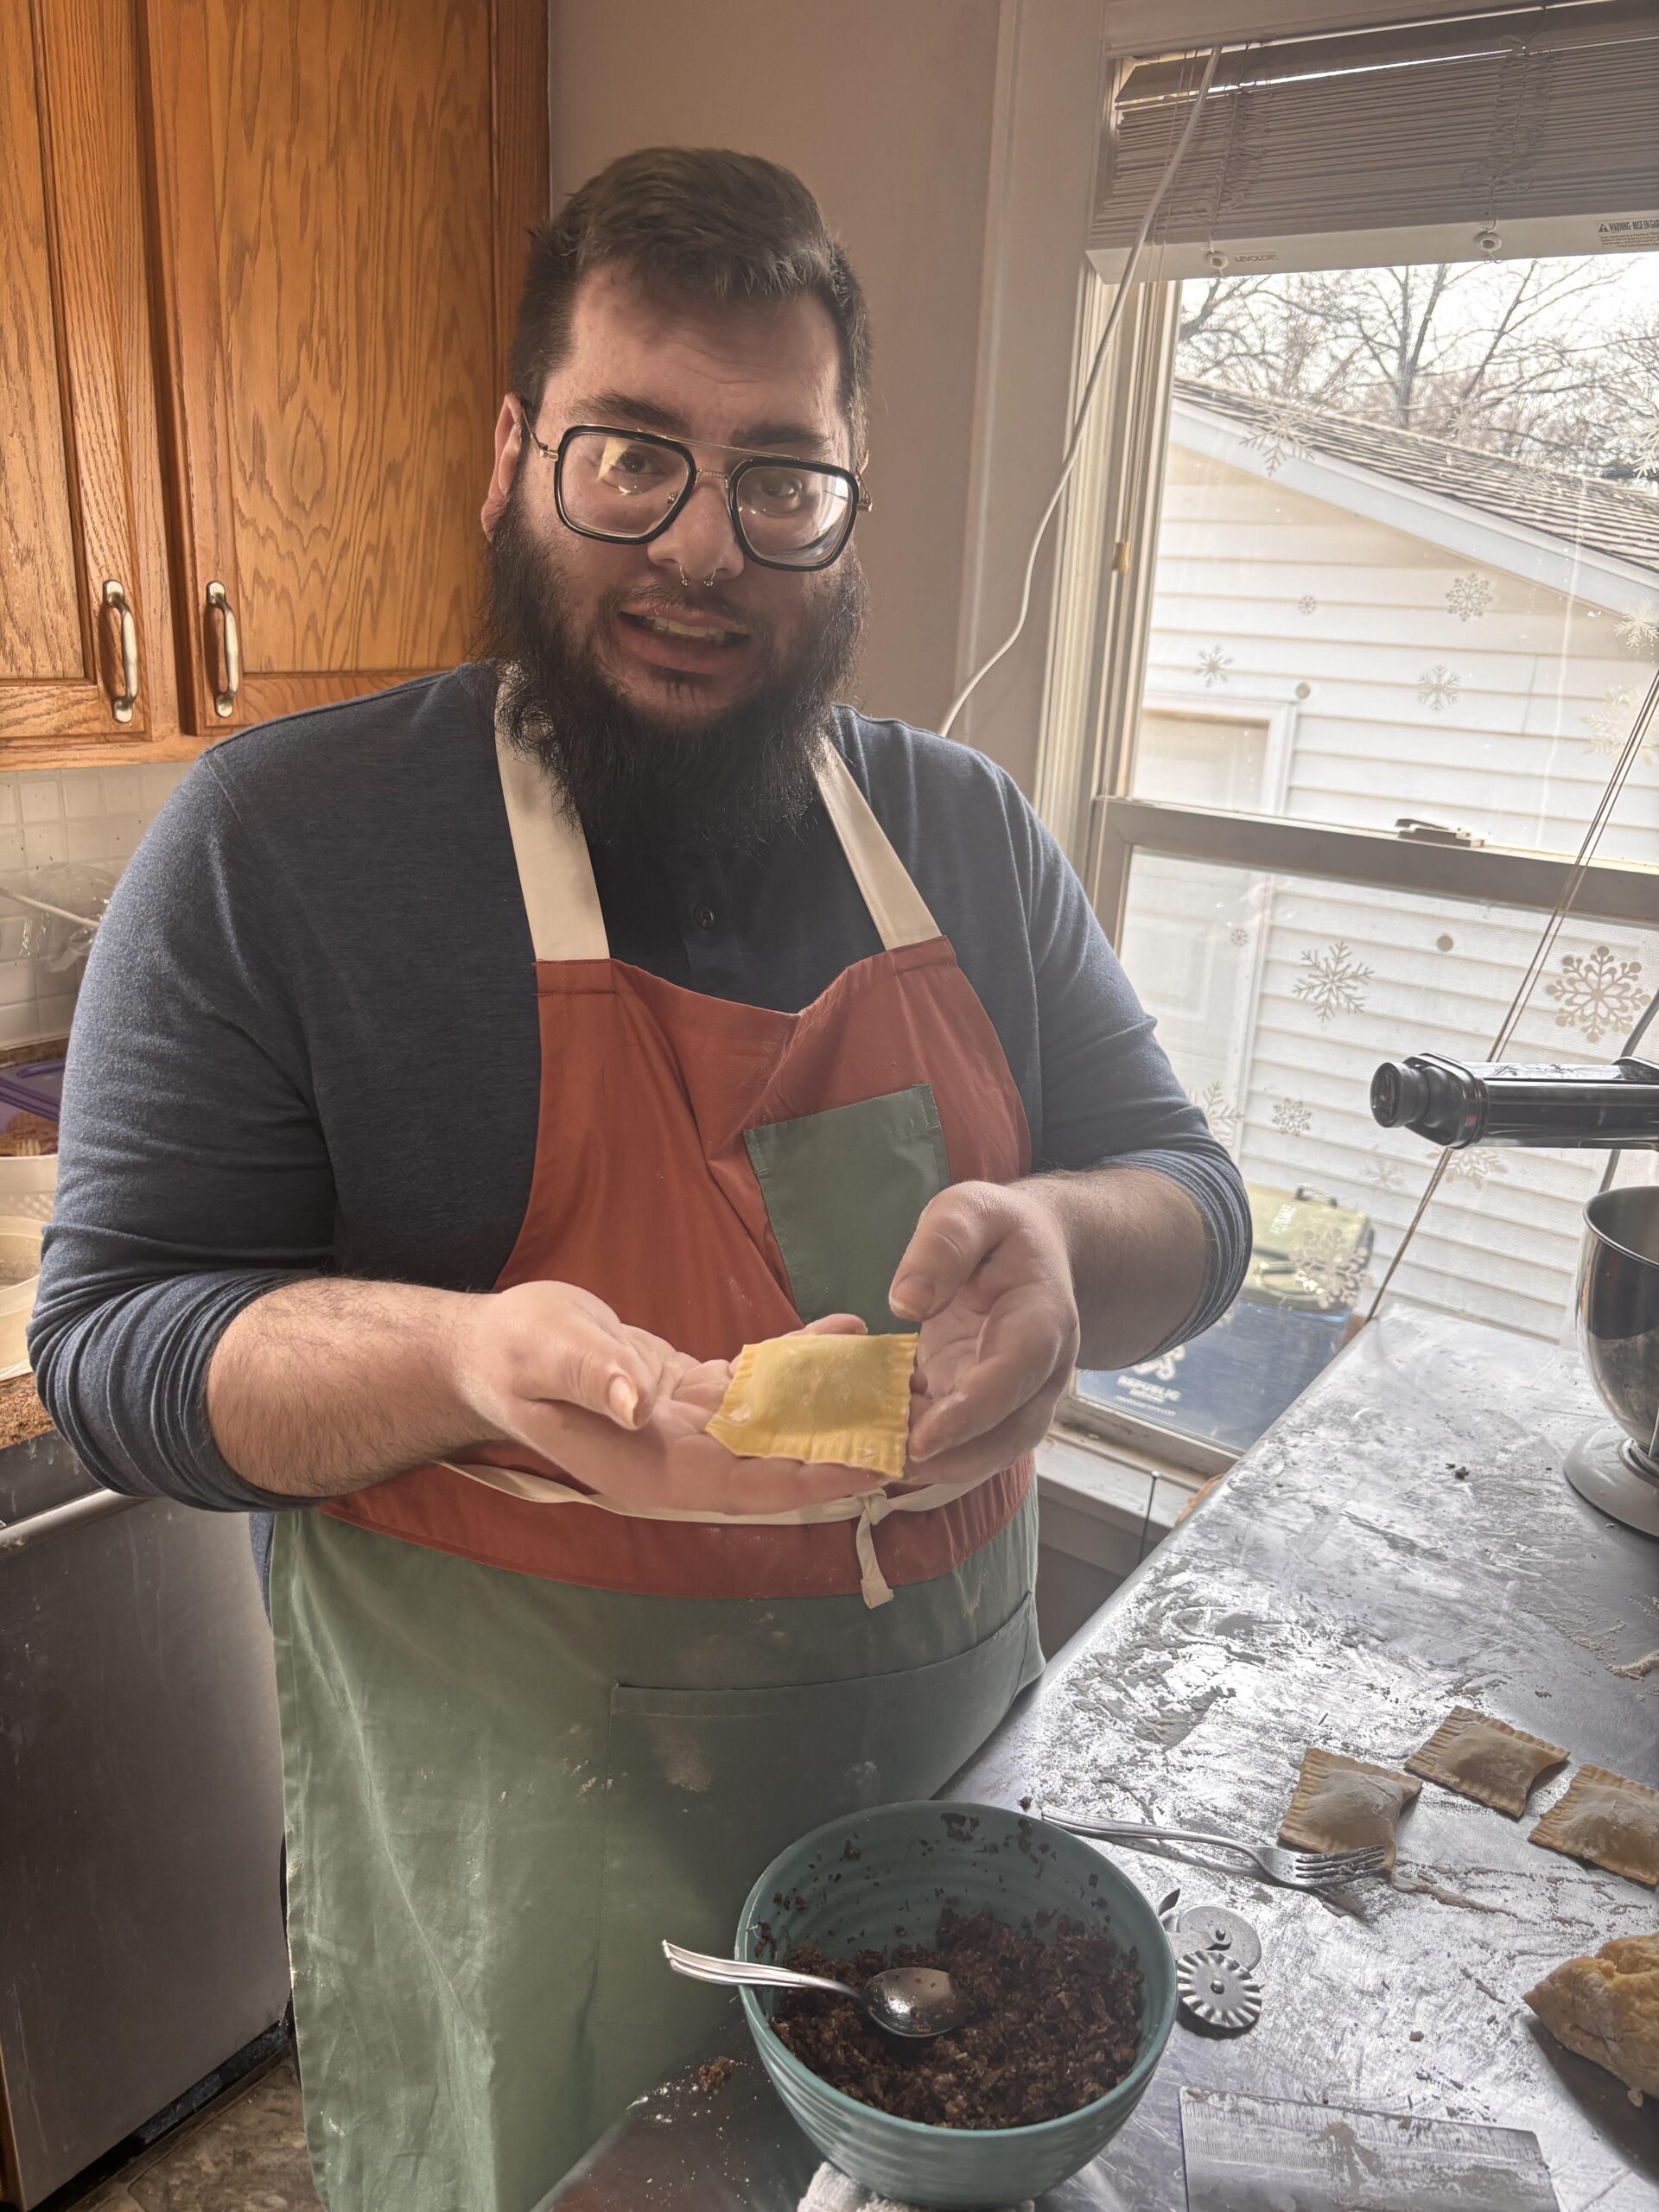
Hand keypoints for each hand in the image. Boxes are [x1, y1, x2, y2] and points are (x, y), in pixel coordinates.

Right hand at [455, 1290, 879, 1514]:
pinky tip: (842, 1330)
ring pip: (776, 1422)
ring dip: (832, 1404)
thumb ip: (595, 1378)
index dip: (808, 1478)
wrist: (493, 1350)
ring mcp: (689, 1429)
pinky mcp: (693, 1394)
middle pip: (776, 1462)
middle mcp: (679, 1458)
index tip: (869, 1466)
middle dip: (841, 1448)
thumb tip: (640, 1399)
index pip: (745, 1484)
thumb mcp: (547, 1355)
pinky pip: (758, 1383)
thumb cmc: (512, 1356)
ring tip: (896, 1377)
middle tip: (914, 1427)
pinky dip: (799, 1361)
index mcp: (649, 1468)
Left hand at [890, 1183, 1078, 1484]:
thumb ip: (943, 1246)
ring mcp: (1022, 1395)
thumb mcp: (970, 1210)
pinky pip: (971, 1443)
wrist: (1034, 1251)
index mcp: (1043, 1318)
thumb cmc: (999, 1231)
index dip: (972, 1411)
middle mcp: (1044, 1369)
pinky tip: (886, 1449)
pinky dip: (933, 1455)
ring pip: (995, 1450)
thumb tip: (906, 1302)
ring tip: (883, 1467)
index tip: (923, 1438)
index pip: (1015, 1373)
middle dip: (955, 1458)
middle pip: (1012, 1431)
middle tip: (892, 1466)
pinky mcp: (992, 1407)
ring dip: (943, 1467)